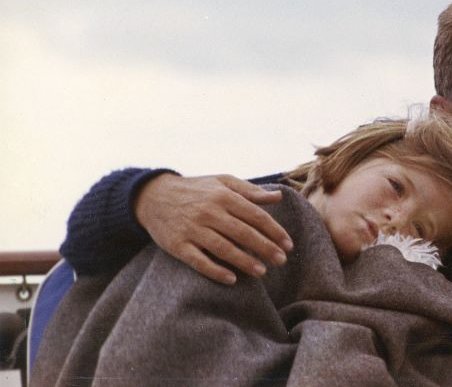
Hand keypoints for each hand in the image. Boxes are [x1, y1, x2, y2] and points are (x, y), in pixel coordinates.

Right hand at [134, 173, 292, 284]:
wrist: (153, 196)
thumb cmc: (196, 189)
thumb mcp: (222, 182)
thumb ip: (250, 191)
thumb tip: (278, 197)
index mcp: (223, 196)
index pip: (255, 215)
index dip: (274, 231)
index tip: (288, 245)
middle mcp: (209, 212)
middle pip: (243, 233)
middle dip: (265, 248)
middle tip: (281, 261)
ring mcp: (192, 229)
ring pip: (223, 248)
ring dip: (244, 261)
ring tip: (262, 272)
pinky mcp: (177, 245)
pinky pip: (198, 261)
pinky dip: (215, 270)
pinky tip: (231, 279)